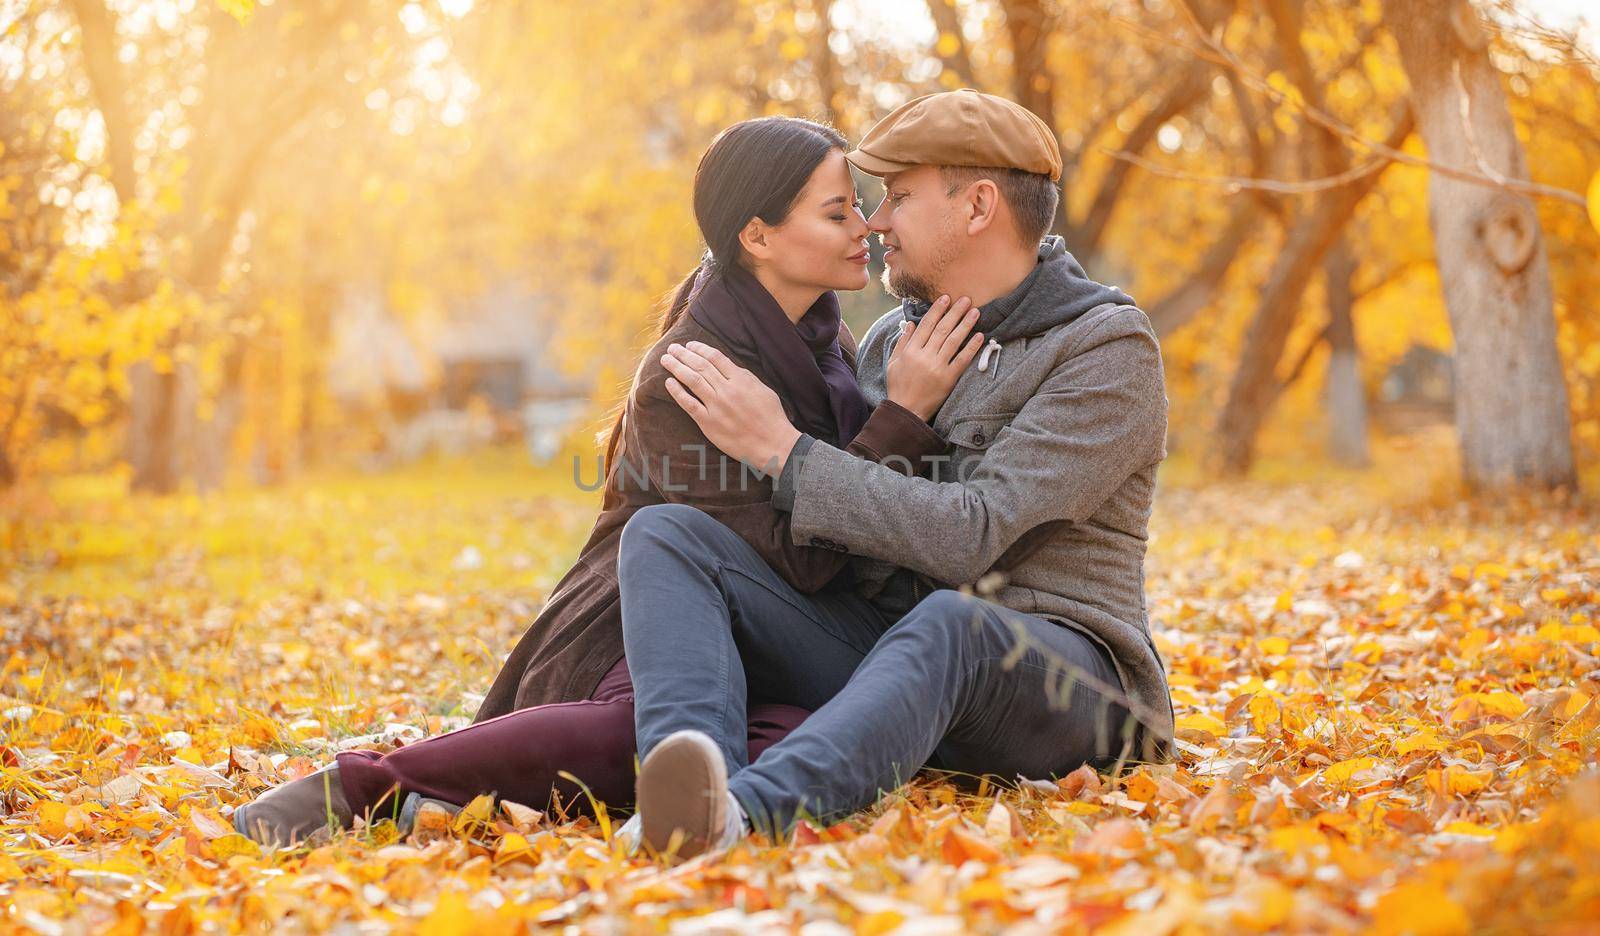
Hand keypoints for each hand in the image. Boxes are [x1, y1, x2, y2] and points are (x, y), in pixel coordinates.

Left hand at [660, 341, 801, 473]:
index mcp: (741, 380)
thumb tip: (727, 366)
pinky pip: (689, 404)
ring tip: (666, 359)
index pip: (715, 357)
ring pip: (692, 381)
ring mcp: (716, 407)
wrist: (773, 444)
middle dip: (684, 354)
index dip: (700, 348)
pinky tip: (668, 382)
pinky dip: (677, 392)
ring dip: (677, 367)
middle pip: (700, 366)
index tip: (690, 344)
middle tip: (672, 348)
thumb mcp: (763, 389)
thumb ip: (744, 377)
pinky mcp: (709, 423)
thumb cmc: (771, 417)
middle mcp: (727, 390)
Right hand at [885, 295, 983, 419]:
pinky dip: (971, 347)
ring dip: (965, 325)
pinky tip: (980, 336)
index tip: (945, 298)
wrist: (906, 411)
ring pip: (953, 341)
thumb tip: (911, 323)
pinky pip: (962, 360)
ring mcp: (937, 368)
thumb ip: (903, 342)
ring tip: (975, 312)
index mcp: (911, 351)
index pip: (926, 325)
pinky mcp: (948, 379)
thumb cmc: (898, 386)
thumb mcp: (894, 362)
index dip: (937, 310)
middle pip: (942, 329)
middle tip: (966, 299)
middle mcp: (924, 357)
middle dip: (955, 312)